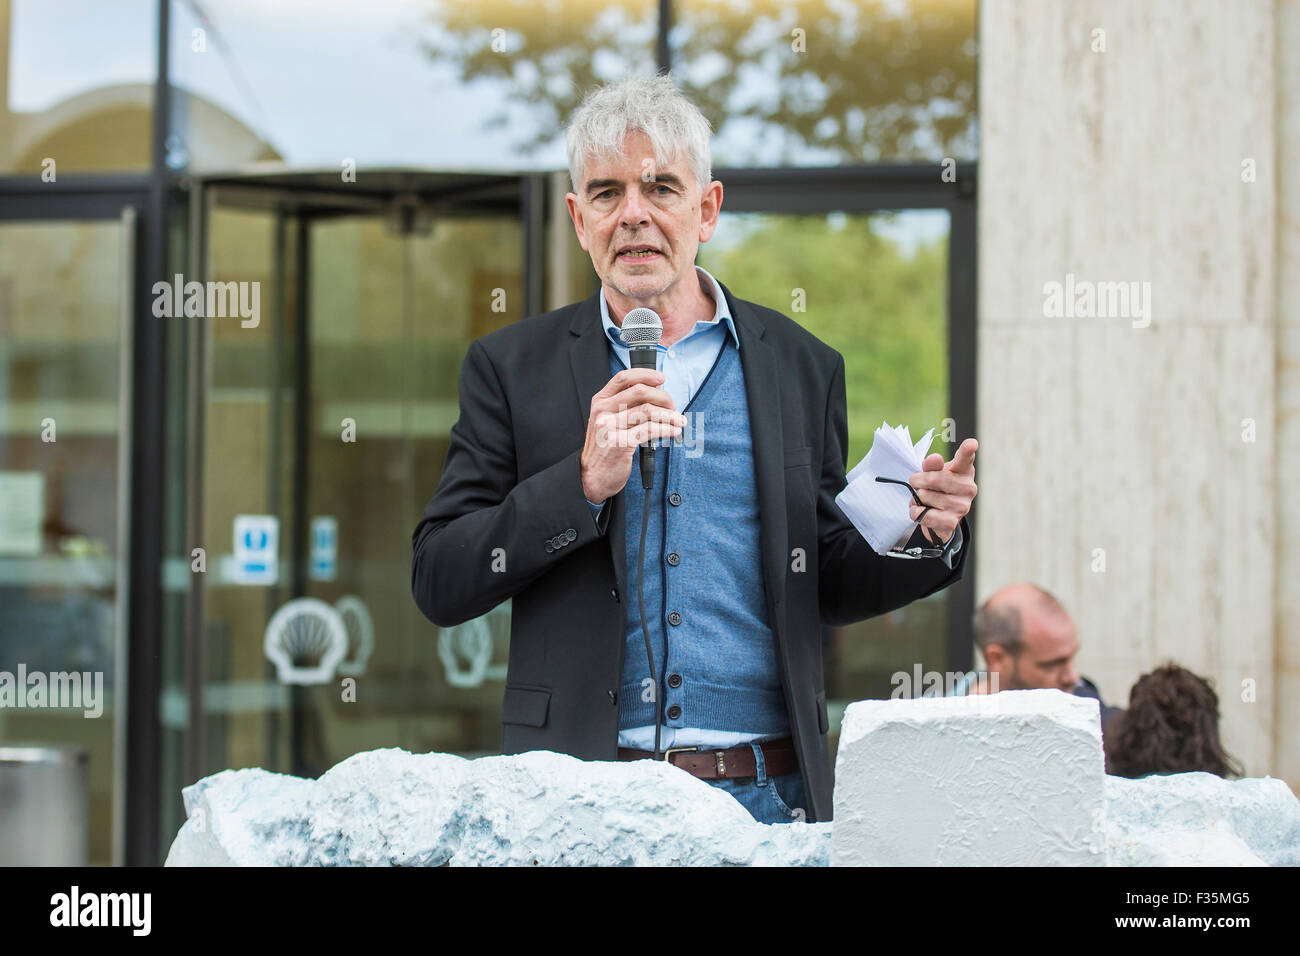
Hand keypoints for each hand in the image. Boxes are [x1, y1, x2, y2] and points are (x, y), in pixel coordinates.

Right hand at [580, 368, 684, 503]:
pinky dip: (666, 429)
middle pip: (640, 391)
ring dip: (670, 415)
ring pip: (648, 411)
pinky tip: (674, 431)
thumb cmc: (605, 447)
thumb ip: (625, 406)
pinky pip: (650, 430)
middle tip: (673, 405)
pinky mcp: (620, 443)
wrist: (594, 475)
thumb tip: (656, 393)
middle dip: (663, 396)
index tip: (661, 379)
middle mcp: (603, 411)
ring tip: (679, 420)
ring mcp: (609, 427)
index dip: (645, 374)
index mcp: (600, 401)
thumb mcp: (608, 420)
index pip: (623, 378)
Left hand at [909, 437, 977, 545]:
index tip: (971, 443)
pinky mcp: (951, 521)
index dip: (968, 450)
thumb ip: (931, 465)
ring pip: (925, 496)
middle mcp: (968, 487)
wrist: (940, 517)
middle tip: (917, 483)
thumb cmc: (938, 489)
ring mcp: (962, 506)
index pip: (966, 458)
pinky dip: (915, 512)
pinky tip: (922, 510)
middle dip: (917, 481)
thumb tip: (934, 459)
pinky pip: (923, 514)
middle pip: (933, 478)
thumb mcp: (933, 473)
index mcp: (964, 470)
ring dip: (917, 498)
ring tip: (924, 499)